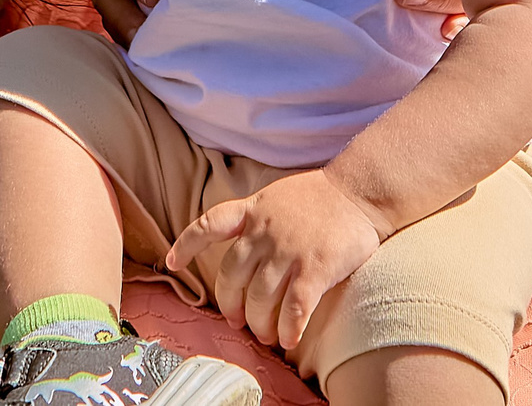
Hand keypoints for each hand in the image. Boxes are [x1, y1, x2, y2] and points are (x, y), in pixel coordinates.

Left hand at [166, 169, 384, 350]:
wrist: (360, 192)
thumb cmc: (320, 198)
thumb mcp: (276, 196)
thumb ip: (255, 218)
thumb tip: (241, 249)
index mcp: (253, 210)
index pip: (209, 225)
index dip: (186, 245)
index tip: (171, 263)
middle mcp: (264, 231)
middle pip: (232, 277)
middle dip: (231, 306)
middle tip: (239, 321)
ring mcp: (288, 250)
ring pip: (261, 299)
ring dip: (261, 324)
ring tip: (266, 335)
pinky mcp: (314, 268)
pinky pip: (294, 309)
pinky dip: (288, 328)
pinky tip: (289, 339)